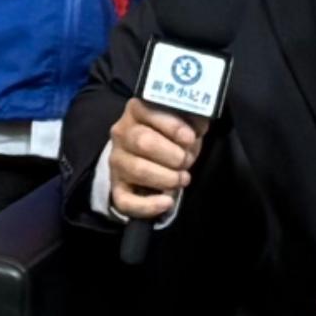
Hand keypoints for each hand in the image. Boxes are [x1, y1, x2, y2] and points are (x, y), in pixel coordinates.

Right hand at [106, 100, 201, 222]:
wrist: (153, 158)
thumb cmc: (172, 137)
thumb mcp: (185, 122)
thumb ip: (192, 118)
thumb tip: (199, 125)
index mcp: (137, 110)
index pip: (149, 112)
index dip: (173, 126)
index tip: (190, 138)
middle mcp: (122, 133)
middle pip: (143, 142)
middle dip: (172, 155)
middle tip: (186, 161)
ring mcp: (117, 160)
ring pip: (137, 170)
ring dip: (166, 178)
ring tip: (182, 179)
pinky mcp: (116, 186)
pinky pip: (124, 200)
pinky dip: (148, 205)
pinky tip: (167, 202)